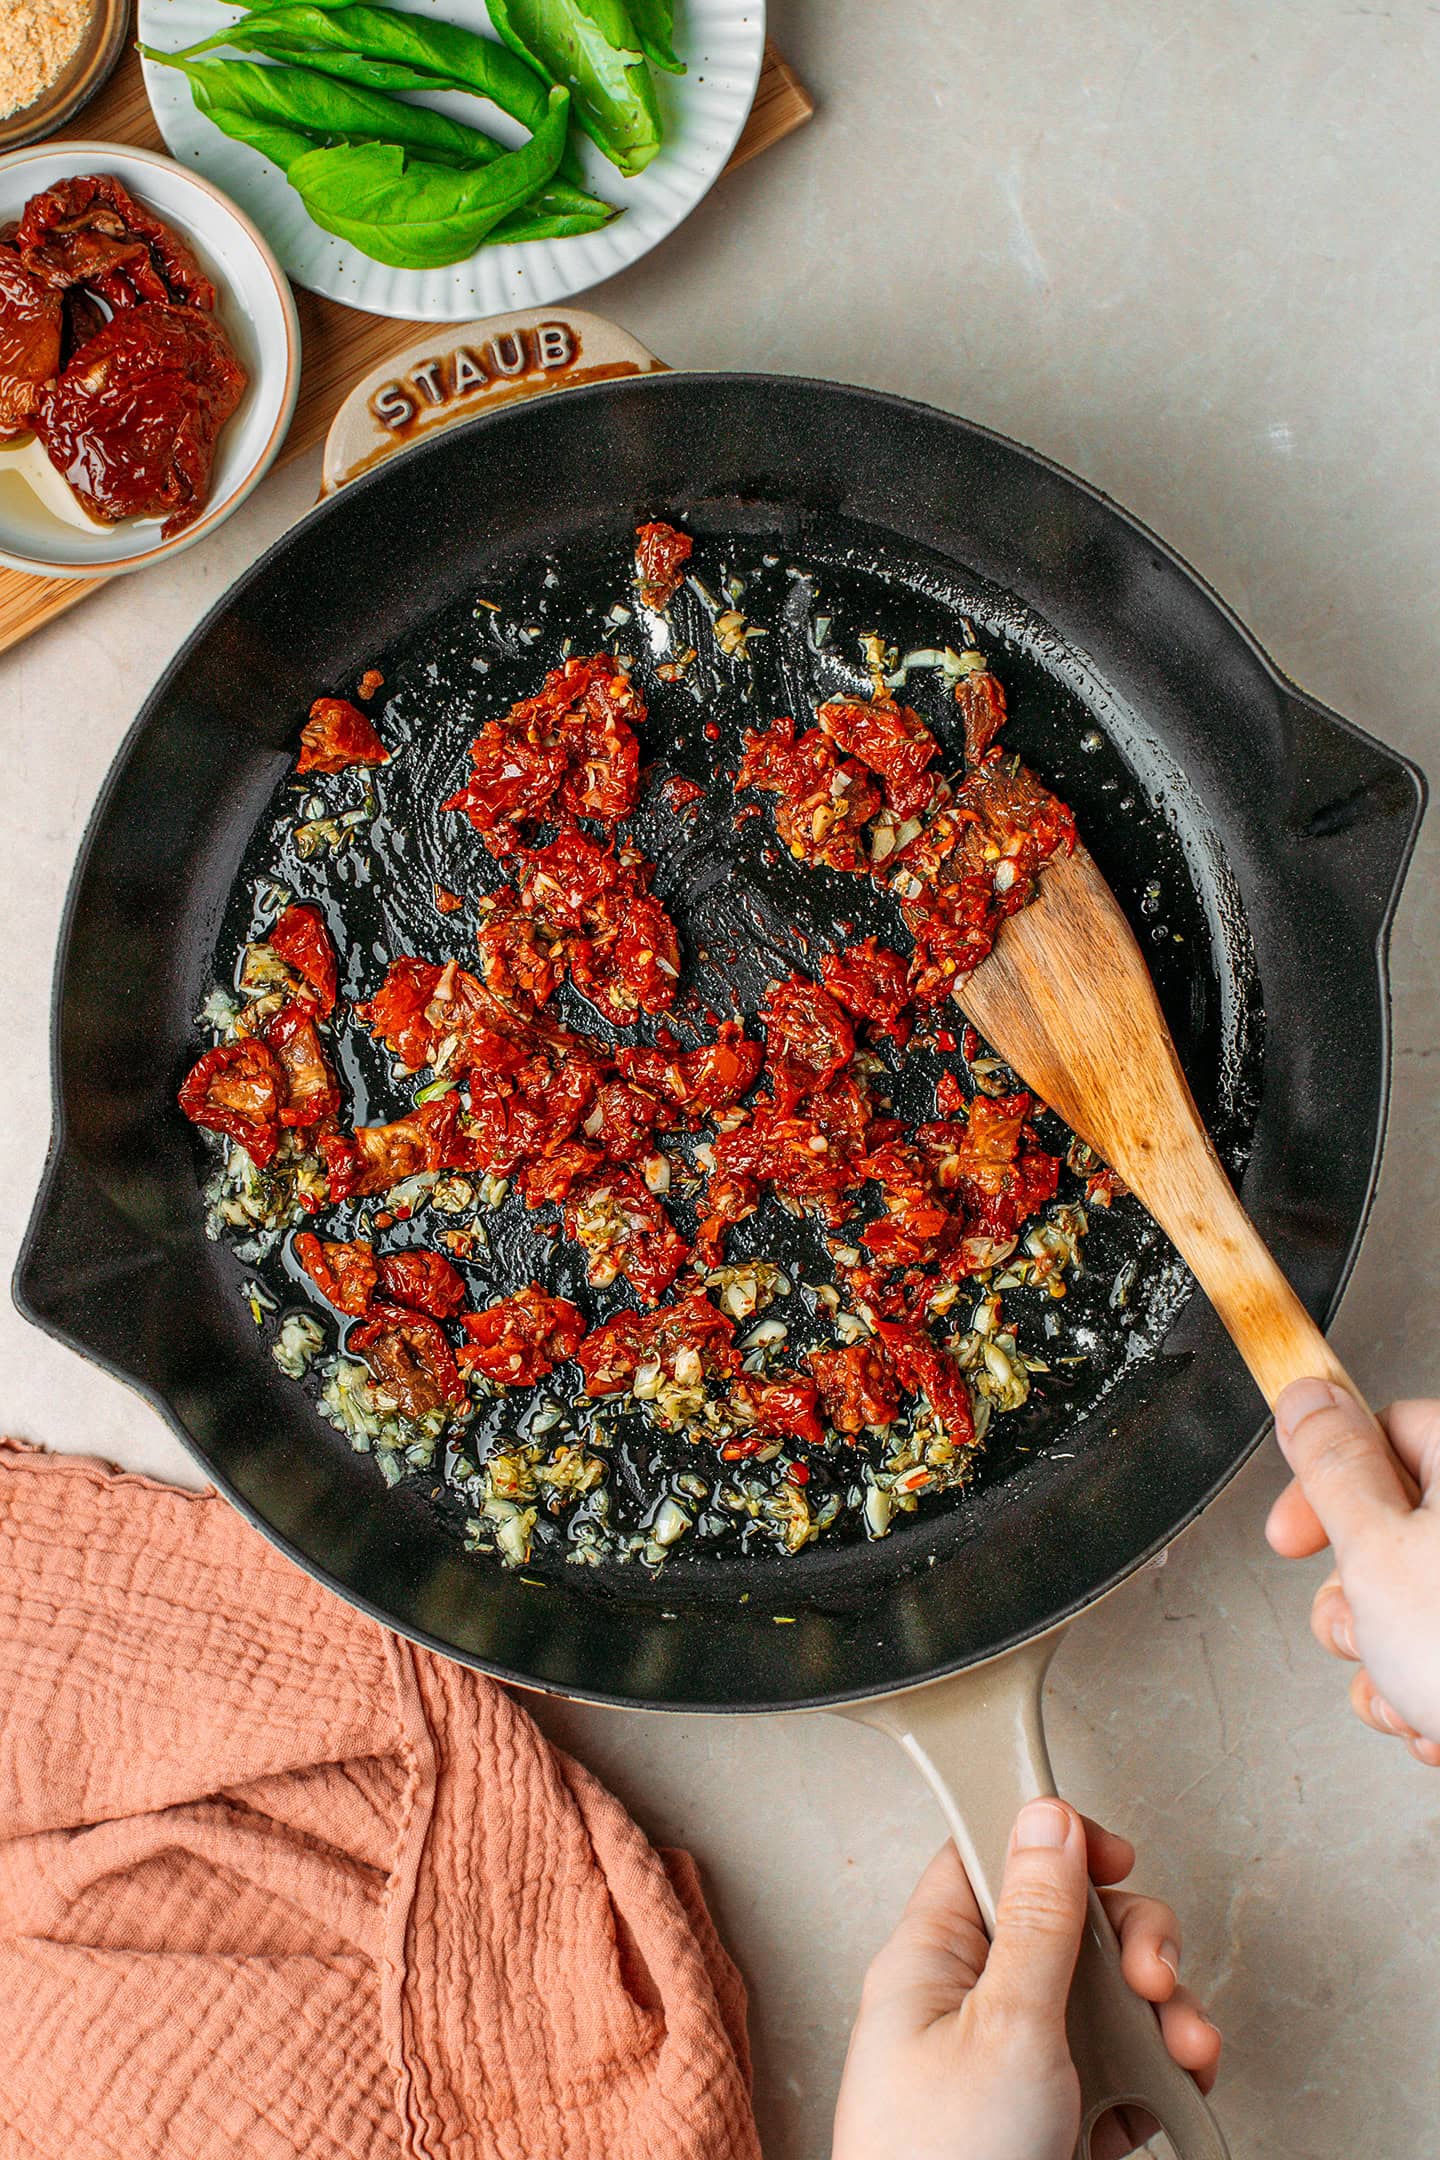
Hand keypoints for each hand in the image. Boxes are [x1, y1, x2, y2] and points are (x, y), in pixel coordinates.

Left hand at [831, 1799, 1219, 2159]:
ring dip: (1162, 2016)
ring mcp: (1014, 2066)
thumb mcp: (1003, 2025)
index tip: (1116, 1859)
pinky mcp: (1052, 2121)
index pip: (990, 1856)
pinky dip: (1157, 2078)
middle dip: (1133, 1944)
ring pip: (1104, 2002)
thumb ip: (1036, 1920)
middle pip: (1066, 1927)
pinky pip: (1116, 2071)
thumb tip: (1045, 1818)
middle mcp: (968, 2004)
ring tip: (1186, 2051)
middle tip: (1156, 1979)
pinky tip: (1175, 2095)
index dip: (1055, 1844)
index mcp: (930, 1960)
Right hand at [1267, 1380, 1439, 1763]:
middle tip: (1359, 1625)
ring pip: (1407, 1598)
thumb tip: (1308, 1397)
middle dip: (1353, 1596)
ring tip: (1403, 1689)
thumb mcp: (1378, 1549)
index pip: (1381, 1431)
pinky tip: (1432, 1718)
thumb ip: (1331, 1465)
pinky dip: (1424, 1687)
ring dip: (1383, 1657)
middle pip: (1387, 1525)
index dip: (1322, 1484)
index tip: (1292, 1535)